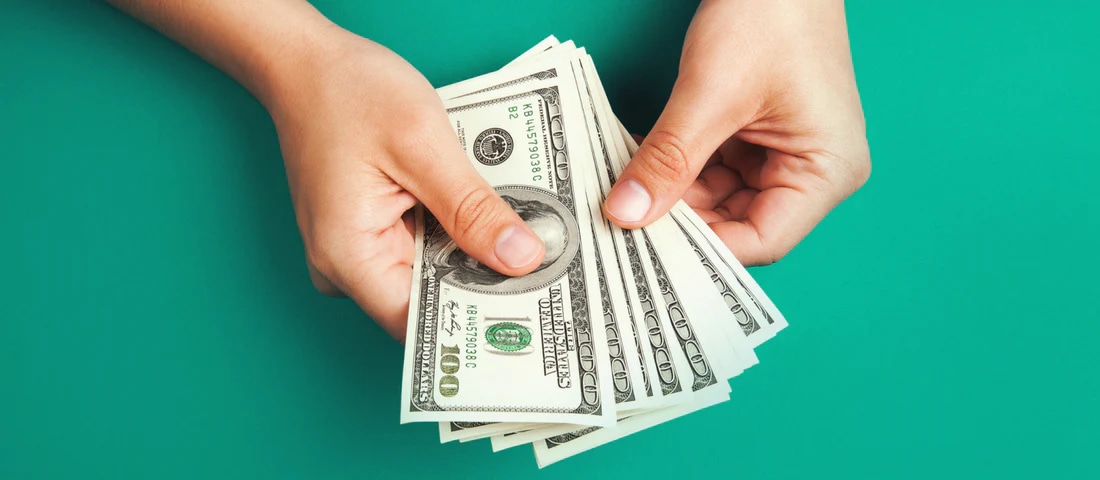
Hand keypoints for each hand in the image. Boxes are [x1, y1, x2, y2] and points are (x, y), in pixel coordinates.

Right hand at [269, 30, 545, 338]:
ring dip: (475, 252)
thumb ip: (472, 209)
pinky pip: (424, 247)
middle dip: (487, 280)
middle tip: (546, 262)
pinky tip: (488, 211)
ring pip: (433, 273)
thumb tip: (521, 258)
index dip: (479, 314)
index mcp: (348, 256)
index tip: (533, 305)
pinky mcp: (372, 232)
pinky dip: (457, 231)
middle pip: (432, 300)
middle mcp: (346, 266)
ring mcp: (358, 250)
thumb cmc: (348, 92)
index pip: (423, 322)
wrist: (307, 61)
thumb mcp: (422, 145)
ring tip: (523, 232)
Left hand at [604, 0, 870, 264]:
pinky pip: (709, 169)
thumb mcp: (711, 93)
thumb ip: (669, 158)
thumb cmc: (771, 11)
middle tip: (618, 227)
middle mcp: (810, 171)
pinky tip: (633, 166)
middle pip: (736, 225)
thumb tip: (626, 214)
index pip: (762, 241)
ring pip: (715, 200)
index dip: (702, 250)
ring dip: (668, 195)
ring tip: (618, 195)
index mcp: (827, 171)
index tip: (644, 250)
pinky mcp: (754, 137)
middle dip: (678, 222)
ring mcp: (781, 154)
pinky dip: (672, 169)